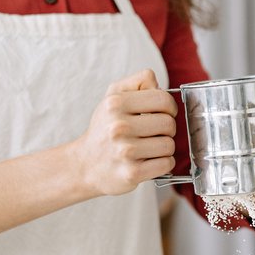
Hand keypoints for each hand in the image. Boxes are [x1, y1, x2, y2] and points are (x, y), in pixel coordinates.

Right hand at [73, 69, 177, 195]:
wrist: (85, 165)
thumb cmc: (104, 129)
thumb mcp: (113, 97)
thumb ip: (138, 82)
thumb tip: (159, 85)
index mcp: (115, 104)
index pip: (163, 99)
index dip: (168, 107)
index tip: (162, 114)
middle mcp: (118, 127)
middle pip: (169, 123)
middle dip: (166, 129)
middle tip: (152, 133)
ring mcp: (125, 151)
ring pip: (169, 145)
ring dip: (164, 148)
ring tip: (148, 148)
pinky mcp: (132, 173)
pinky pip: (166, 164)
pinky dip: (163, 163)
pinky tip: (149, 161)